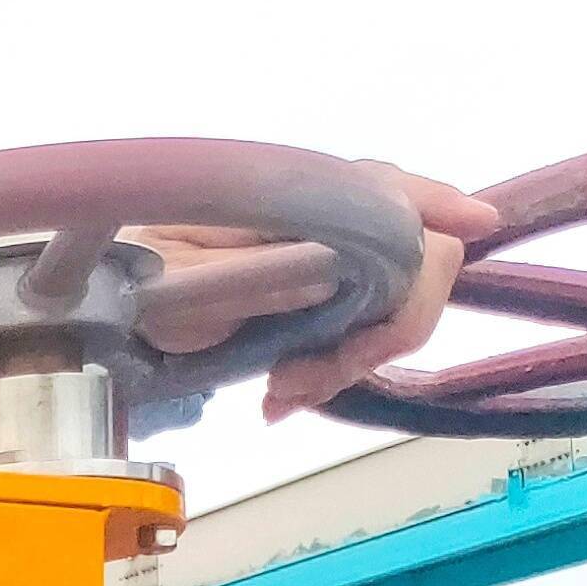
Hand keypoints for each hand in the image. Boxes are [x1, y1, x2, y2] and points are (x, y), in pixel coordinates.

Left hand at [130, 166, 501, 420]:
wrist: (108, 309)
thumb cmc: (135, 282)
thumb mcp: (180, 286)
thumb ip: (253, 281)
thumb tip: (328, 280)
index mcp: (292, 197)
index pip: (390, 190)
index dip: (439, 205)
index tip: (478, 226)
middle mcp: (324, 218)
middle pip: (415, 258)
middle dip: (386, 326)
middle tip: (307, 382)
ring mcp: (326, 260)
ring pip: (389, 306)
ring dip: (350, 359)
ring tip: (282, 392)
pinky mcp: (318, 301)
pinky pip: (355, 333)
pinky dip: (331, 371)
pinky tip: (283, 396)